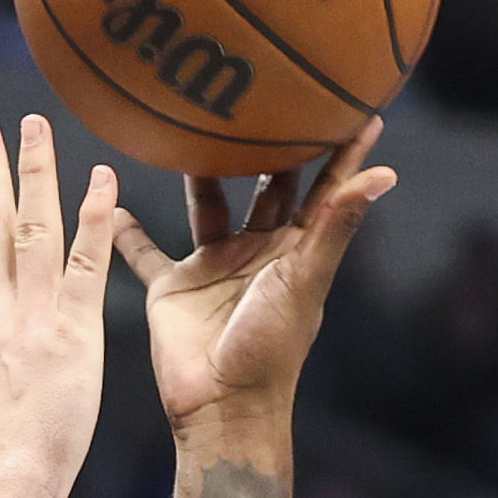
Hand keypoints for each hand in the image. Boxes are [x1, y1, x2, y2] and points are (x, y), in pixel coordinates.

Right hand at [116, 119, 395, 442]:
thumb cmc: (272, 347)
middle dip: (269, 145)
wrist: (221, 405)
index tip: (357, 105)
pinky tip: (112, 201)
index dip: (343, 151)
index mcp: (296, 249)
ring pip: (205, 204)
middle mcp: (257, 250)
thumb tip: (386, 174)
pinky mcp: (173, 287)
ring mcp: (214, 266)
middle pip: (265, 186)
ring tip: (191, 123)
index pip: (326, 189)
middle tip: (264, 92)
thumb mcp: (305, 278)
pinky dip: (128, 232)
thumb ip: (337, 224)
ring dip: (198, 171)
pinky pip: (146, 253)